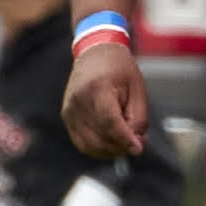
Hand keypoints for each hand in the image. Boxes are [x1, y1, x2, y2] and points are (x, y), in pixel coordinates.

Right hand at [61, 38, 147, 156]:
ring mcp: (69, 110)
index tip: (138, 149)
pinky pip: (80, 142)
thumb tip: (135, 146)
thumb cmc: (119, 69)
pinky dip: (96, 148)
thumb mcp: (137, 90)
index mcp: (97, 88)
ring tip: (123, 144)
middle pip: (98, 137)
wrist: (95, 54)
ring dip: (108, 151)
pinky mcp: (67, 116)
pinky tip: (110, 144)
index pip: (109, 122)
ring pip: (88, 144)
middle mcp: (78, 101)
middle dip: (119, 147)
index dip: (124, 140)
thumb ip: (138, 119)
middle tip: (136, 145)